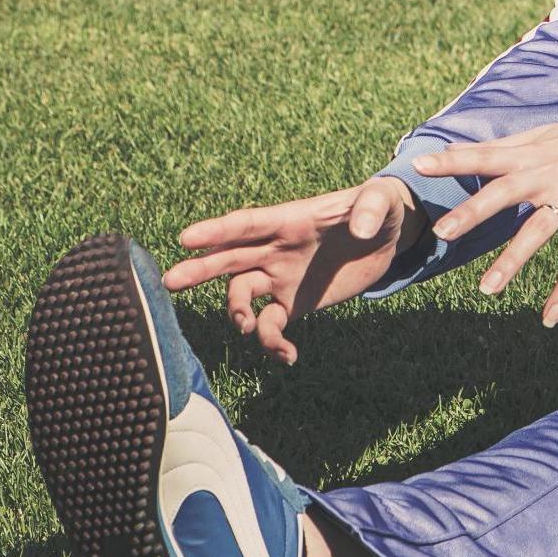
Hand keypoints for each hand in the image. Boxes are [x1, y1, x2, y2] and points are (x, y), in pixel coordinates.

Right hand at [163, 178, 424, 364]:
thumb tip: (361, 229)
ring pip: (242, 294)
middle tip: (170, 282)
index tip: (186, 239)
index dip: (217, 231)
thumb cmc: (379, 207)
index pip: (246, 224)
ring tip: (249, 326)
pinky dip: (272, 342)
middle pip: (229, 258)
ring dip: (237, 311)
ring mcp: (281, 276)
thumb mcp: (380, 200)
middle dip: (200, 270)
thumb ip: (370, 209)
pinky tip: (288, 356)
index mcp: (289, 219)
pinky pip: (271, 324)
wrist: (387, 235)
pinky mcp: (294, 302)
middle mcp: (276, 248)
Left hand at [418, 119, 557, 327]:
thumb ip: (507, 146)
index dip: (453, 160)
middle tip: (442, 233)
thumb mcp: (550, 135)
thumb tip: (461, 150)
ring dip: (511, 261)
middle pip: (504, 194)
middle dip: (473, 214)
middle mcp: (550, 176)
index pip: (487, 155)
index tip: (420, 165)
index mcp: (535, 154)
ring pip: (537, 233)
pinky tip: (548, 318)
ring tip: (486, 290)